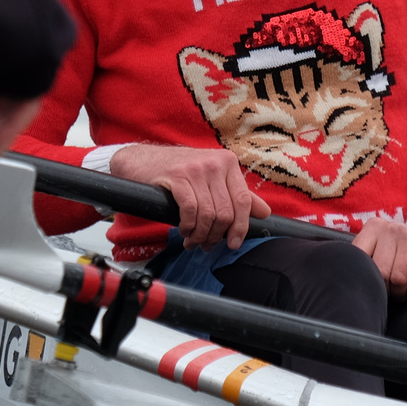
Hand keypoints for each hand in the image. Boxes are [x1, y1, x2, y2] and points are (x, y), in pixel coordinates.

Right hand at [110, 145, 271, 248]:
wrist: (142, 160)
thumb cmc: (178, 173)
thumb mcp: (211, 179)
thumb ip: (237, 194)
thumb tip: (265, 212)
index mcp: (228, 163)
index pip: (244, 201)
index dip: (241, 227)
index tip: (233, 243)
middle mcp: (215, 163)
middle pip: (226, 212)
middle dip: (216, 236)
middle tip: (206, 245)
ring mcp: (196, 168)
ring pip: (208, 214)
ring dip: (200, 235)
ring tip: (192, 240)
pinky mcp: (177, 176)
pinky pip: (190, 210)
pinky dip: (188, 226)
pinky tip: (183, 229)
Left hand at [353, 218, 406, 294]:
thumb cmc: (400, 260)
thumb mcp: (378, 256)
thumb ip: (362, 263)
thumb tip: (344, 282)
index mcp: (373, 228)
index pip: (358, 258)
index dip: (367, 279)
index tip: (373, 286)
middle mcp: (391, 227)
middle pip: (380, 272)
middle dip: (387, 290)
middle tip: (392, 292)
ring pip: (398, 277)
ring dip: (402, 293)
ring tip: (404, 291)